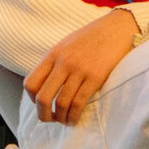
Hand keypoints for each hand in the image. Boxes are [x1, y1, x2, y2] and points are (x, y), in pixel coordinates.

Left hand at [25, 8, 137, 125]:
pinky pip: (79, 102)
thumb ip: (55, 62)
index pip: (31, 82)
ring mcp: (79, 70)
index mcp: (53, 55)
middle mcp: (63, 63)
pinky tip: (74, 119)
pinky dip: (74, 115)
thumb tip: (46, 83)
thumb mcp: (66, 45)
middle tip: (48, 120)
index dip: (32, 98)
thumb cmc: (92, 37)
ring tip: (64, 120)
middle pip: (42, 97)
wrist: (117, 28)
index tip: (40, 103)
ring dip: (60, 117)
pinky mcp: (96, 77)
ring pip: (61, 103)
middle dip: (42, 114)